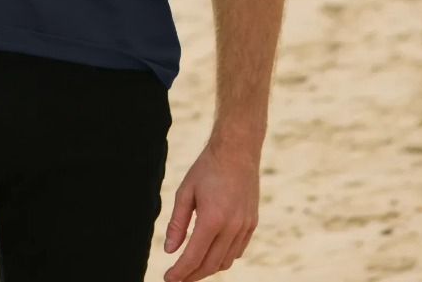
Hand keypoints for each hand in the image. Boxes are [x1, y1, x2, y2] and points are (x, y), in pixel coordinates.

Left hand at [162, 140, 259, 280]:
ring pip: (226, 261)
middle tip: (178, 278)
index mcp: (212, 218)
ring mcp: (245, 227)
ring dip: (208, 268)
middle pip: (211, 264)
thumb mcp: (185, 192)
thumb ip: (177, 223)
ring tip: (192, 268)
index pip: (194, 256)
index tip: (168, 279)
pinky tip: (211, 254)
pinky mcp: (252, 224)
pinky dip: (223, 258)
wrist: (237, 151)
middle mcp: (232, 227)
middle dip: (193, 275)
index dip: (180, 272)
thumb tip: (170, 250)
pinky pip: (237, 251)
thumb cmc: (207, 168)